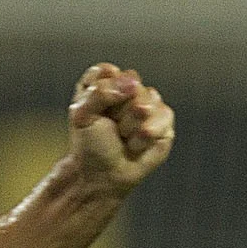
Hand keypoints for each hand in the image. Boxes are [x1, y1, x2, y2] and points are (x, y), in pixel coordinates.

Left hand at [65, 65, 172, 194]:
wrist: (104, 176)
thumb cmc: (91, 145)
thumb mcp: (82, 115)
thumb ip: (100, 92)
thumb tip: (132, 84)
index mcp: (105, 82)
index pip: (108, 72)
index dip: (102, 93)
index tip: (94, 113)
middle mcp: (128, 89)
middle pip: (131, 83)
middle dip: (118, 111)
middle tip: (111, 128)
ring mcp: (148, 103)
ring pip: (147, 100)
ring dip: (131, 126)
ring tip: (123, 138)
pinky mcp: (164, 120)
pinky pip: (163, 116)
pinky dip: (145, 136)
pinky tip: (135, 145)